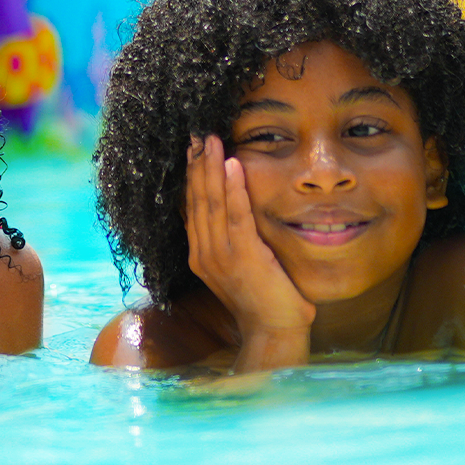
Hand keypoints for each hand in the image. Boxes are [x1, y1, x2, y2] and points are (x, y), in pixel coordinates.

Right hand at [186, 137, 314, 366]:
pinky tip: (232, 164)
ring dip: (210, 167)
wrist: (274, 332)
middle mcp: (203, 254)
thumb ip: (231, 239)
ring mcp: (220, 256)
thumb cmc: (264, 298)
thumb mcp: (240, 264)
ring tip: (210, 139)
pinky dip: (234, 187)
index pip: (191, 206)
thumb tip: (234, 207)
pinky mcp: (243, 256)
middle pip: (196, 199)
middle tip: (196, 132)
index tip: (191, 147)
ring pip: (212, 202)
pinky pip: (237, 215)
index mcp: (200, 255)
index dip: (190, 175)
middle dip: (196, 163)